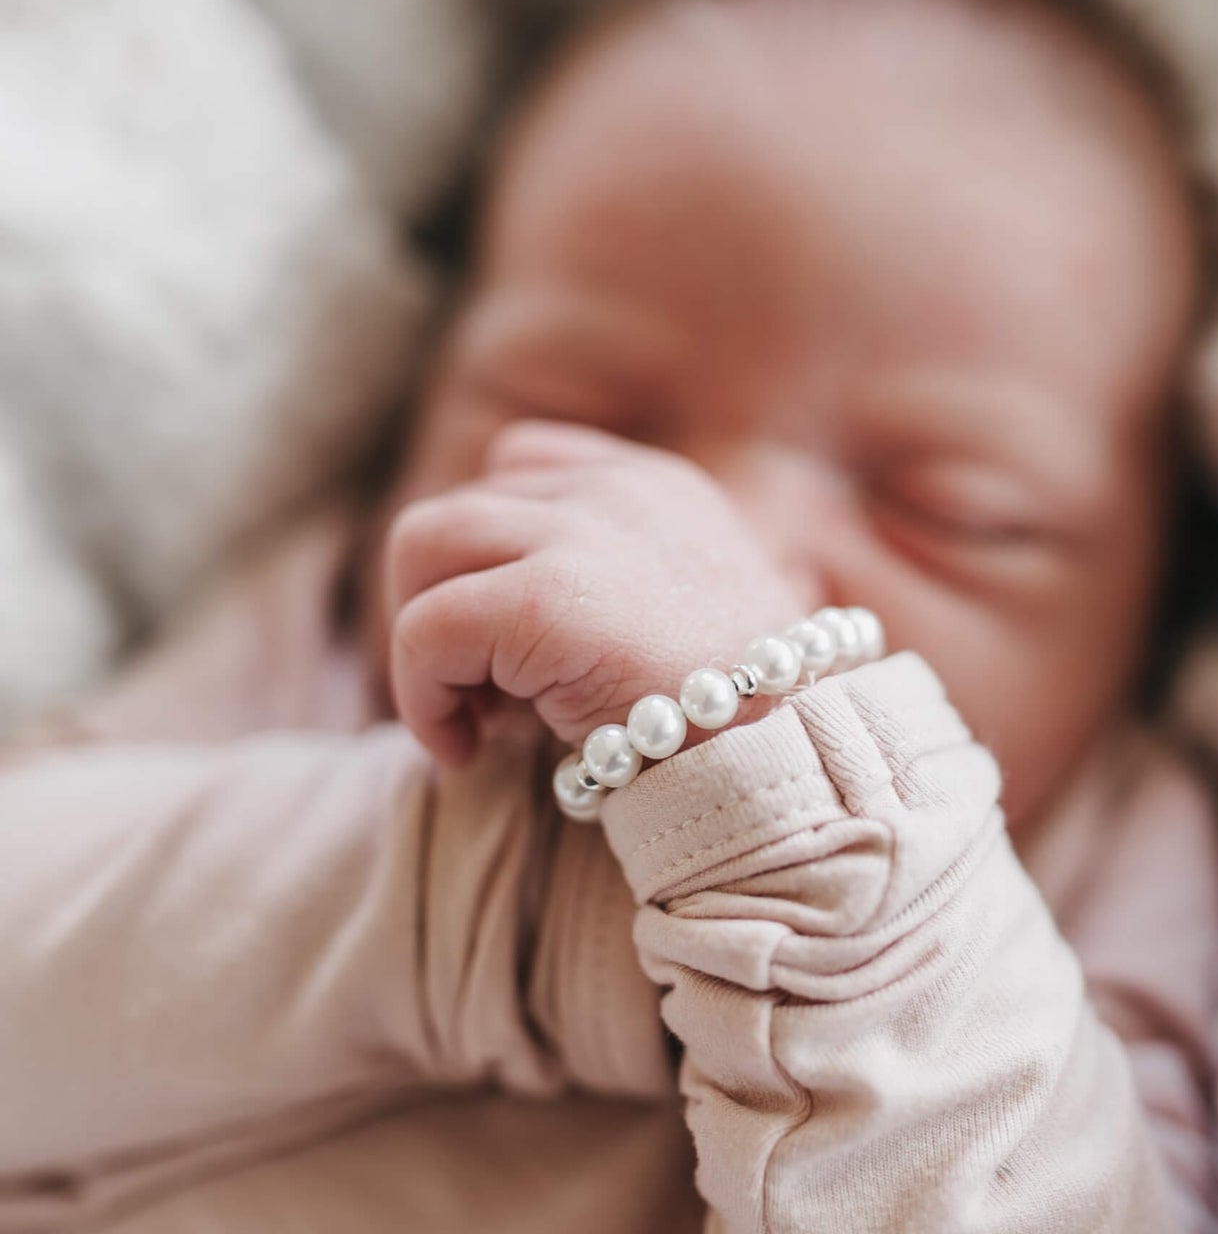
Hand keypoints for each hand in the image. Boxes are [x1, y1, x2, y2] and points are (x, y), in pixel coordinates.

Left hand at [386, 420, 809, 763]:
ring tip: (473, 717)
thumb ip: (616, 593)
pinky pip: (423, 628)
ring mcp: (578, 534)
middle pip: (454, 508)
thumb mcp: (689, 623)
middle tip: (482, 694)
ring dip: (423, 643)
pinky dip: (421, 697)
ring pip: (420, 546)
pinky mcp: (543, 599)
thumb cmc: (740, 723)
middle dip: (439, 601)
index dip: (489, 556)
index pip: (522, 465)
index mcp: (655, 490)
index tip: (508, 645)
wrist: (782, 768)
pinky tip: (464, 750)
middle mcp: (613, 492)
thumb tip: (510, 644)